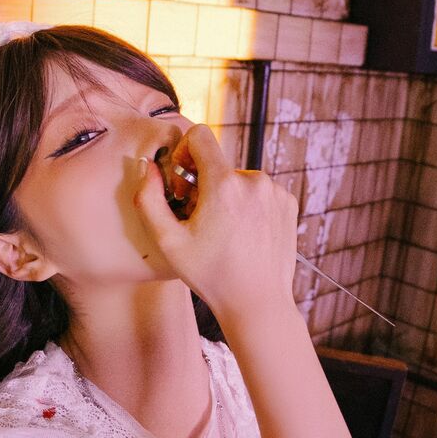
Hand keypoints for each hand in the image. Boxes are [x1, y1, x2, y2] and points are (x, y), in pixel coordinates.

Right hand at [132, 123, 298, 320]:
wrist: (257, 302)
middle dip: (203, 184)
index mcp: (224, 184)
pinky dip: (247, 205)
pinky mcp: (288, 203)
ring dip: (226, 196)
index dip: (183, 152)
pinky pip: (259, 191)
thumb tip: (148, 166)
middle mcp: (255, 181)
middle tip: (198, 219)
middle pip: (218, 163)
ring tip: (222, 231)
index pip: (200, 135)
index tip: (182, 181)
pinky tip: (242, 234)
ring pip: (238, 179)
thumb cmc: (210, 275)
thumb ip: (148, 198)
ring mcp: (276, 192)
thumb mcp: (167, 241)